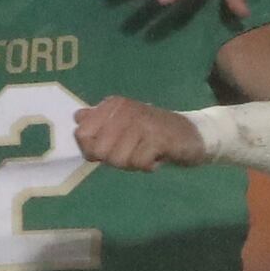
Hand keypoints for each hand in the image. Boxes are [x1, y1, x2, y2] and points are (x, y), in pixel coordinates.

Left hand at [73, 96, 202, 170]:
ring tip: (145, 153)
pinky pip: (138, 163)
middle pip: (100, 151)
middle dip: (114, 159)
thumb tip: (77, 117)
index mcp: (113, 105)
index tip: (110, 149)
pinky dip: (147, 165)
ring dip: (132, 163)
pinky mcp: (158, 138)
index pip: (83, 135)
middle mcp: (125, 110)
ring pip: (118, 159)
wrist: (191, 134)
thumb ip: (99, 121)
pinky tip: (156, 157)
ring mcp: (142, 123)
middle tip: (133, 152)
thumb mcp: (123, 124)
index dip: (93, 151)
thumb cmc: (152, 133)